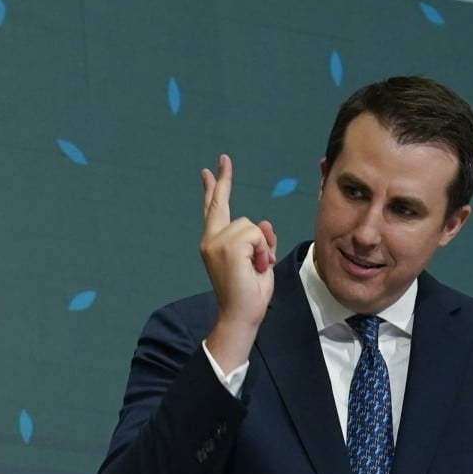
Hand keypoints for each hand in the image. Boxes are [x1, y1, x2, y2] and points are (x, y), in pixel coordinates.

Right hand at [200, 154, 277, 371]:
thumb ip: (259, 240)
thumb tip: (263, 224)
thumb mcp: (259, 260)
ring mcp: (215, 243)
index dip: (214, 188)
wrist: (241, 315)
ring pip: (250, 226)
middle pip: (222, 205)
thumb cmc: (249, 293)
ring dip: (261, 247)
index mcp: (214, 243)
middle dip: (223, 181)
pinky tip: (255, 267)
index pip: (213, 209)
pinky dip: (262, 251)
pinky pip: (255, 235)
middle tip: (223, 158)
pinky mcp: (226, 247)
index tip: (209, 171)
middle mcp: (210, 240)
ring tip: (255, 267)